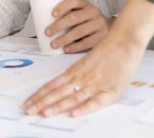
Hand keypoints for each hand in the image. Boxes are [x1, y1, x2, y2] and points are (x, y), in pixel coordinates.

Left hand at [23, 30, 146, 117]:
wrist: (126, 40)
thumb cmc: (110, 48)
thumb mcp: (90, 59)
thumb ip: (79, 70)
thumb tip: (65, 81)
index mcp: (77, 70)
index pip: (54, 84)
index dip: (41, 93)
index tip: (29, 101)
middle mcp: (83, 77)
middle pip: (59, 92)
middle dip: (42, 102)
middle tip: (28, 110)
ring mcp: (95, 84)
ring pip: (72, 97)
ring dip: (57, 106)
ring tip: (43, 113)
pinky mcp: (110, 90)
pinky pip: (95, 102)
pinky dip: (84, 108)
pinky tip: (72, 113)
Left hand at [45, 0, 113, 53]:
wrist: (107, 27)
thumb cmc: (87, 20)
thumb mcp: (80, 12)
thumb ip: (68, 14)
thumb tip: (45, 22)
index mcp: (85, 3)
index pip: (73, 1)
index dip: (62, 7)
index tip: (52, 14)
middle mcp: (93, 12)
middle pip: (74, 17)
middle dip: (58, 26)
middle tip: (47, 32)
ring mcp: (99, 24)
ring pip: (79, 31)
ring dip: (64, 39)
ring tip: (53, 44)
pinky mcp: (102, 36)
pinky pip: (86, 43)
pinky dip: (74, 47)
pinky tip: (66, 49)